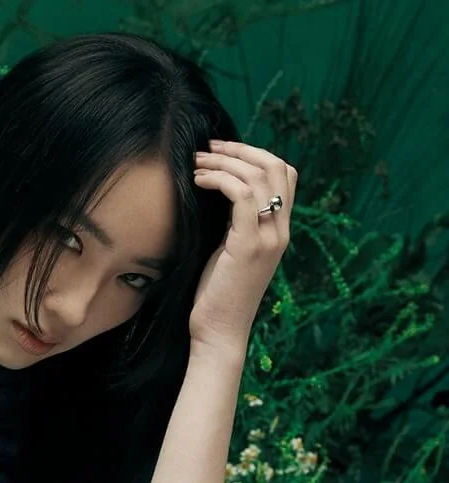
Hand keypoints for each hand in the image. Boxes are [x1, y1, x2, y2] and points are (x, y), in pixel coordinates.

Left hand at [190, 139, 297, 353]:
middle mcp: (280, 231)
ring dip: (225, 162)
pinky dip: (219, 180)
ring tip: (196, 163)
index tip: (221, 152)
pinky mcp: (249, 246)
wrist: (218, 333)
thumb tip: (218, 192)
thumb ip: (234, 223)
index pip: (285, 175)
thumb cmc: (216, 295)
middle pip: (276, 167)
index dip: (255, 154)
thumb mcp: (229, 250)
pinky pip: (242, 196)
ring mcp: (269, 239)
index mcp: (279, 230)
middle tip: (207, 148)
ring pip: (259, 177)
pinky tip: (198, 181)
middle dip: (240, 150)